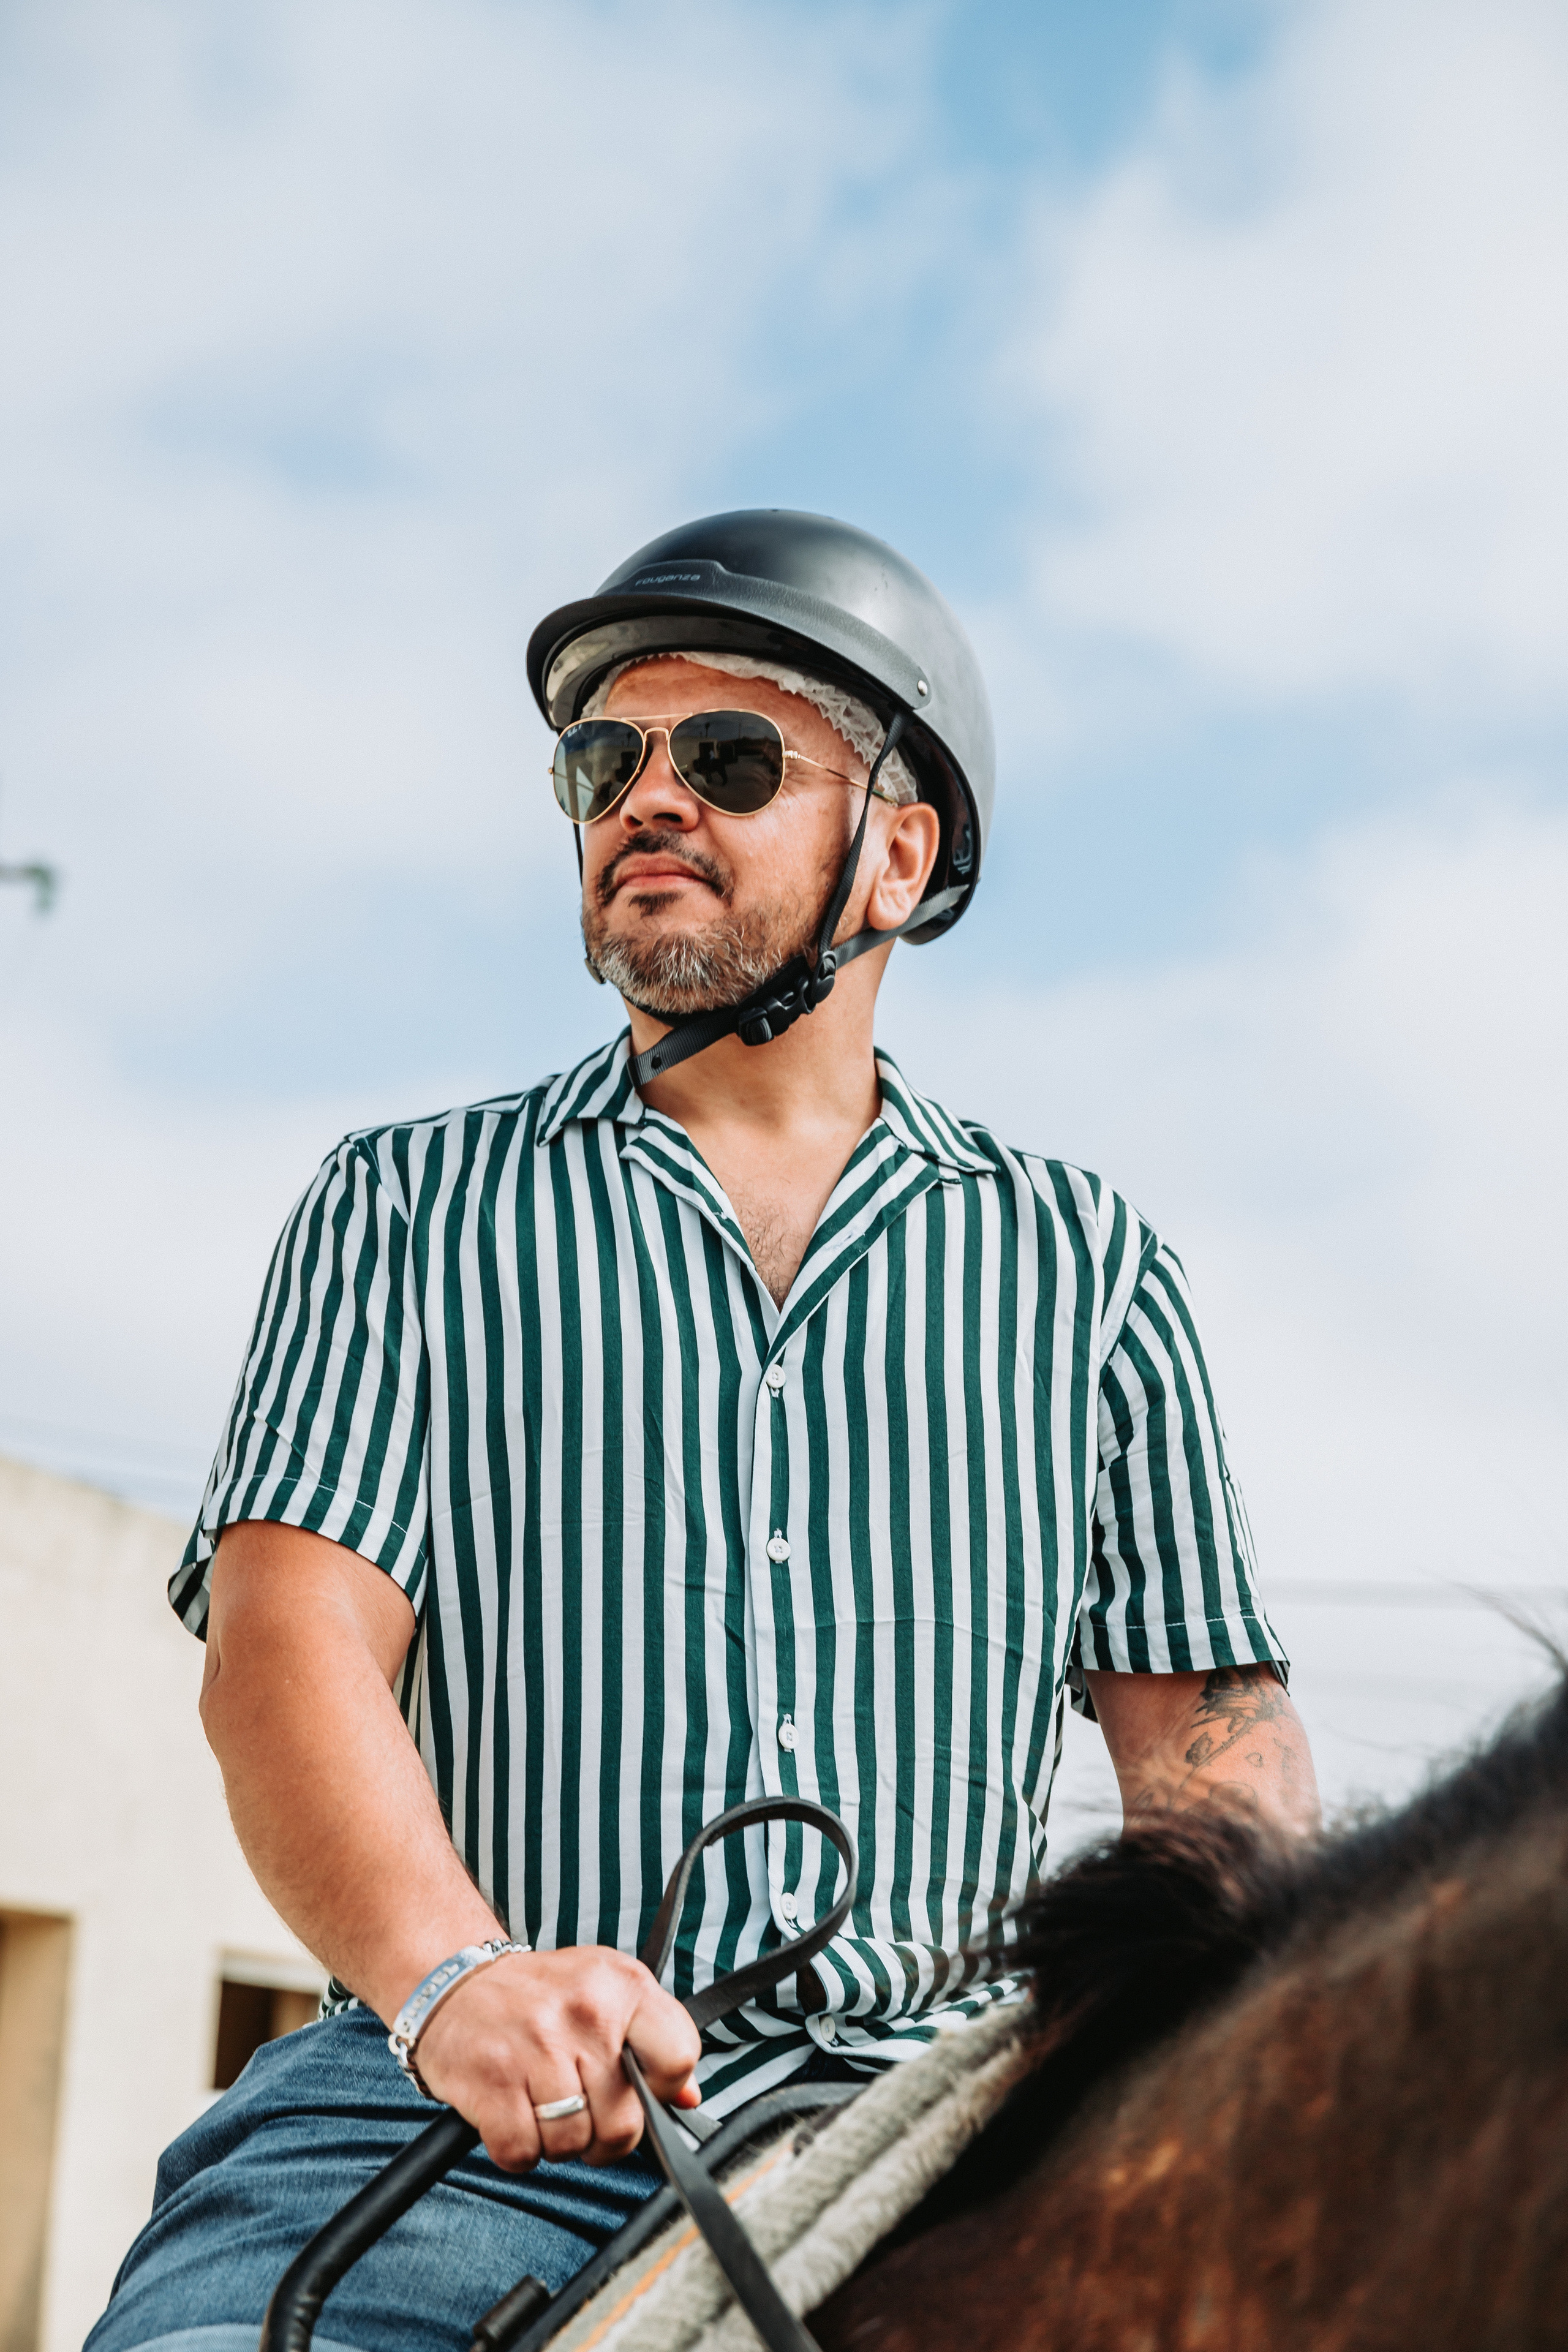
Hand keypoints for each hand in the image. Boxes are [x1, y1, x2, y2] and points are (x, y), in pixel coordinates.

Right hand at [410, 1945, 701, 2170]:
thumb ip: (654, 2040)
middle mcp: (585, 2011)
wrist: (456, 1984)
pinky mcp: (493, 2079)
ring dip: (556, 2143)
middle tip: (582, 2114)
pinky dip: (517, 2150)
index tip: (641, 2092)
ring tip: (542, 2107)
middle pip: (623, 2122)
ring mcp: (538, 2045)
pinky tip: (512, 2115)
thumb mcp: (606, 1993)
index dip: (663, 2091)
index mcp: (623, 1984)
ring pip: (572, 2143)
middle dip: (602, 2136)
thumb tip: (690, 2097)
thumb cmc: (539, 1997)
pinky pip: (522, 2153)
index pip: (677, 2057)